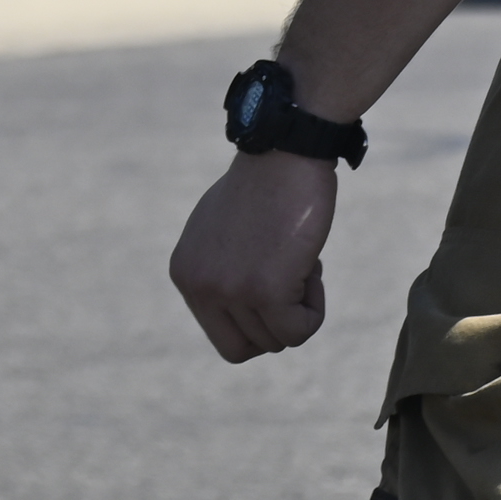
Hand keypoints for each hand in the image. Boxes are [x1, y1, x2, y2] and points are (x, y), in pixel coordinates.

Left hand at [168, 150, 339, 362]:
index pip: (221, 335)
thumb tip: (235, 306)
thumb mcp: (222, 228)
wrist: (286, 150)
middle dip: (275, 324)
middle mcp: (199, 286)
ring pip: (277, 340)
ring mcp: (230, 290)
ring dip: (299, 308)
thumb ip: (220, 266)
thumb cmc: (265, 181)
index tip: (275, 282)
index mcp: (185, 272)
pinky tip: (313, 266)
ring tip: (301, 260)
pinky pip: (300, 330)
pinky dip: (315, 309)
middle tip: (291, 280)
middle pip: (244, 348)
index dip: (256, 320)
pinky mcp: (266, 290)